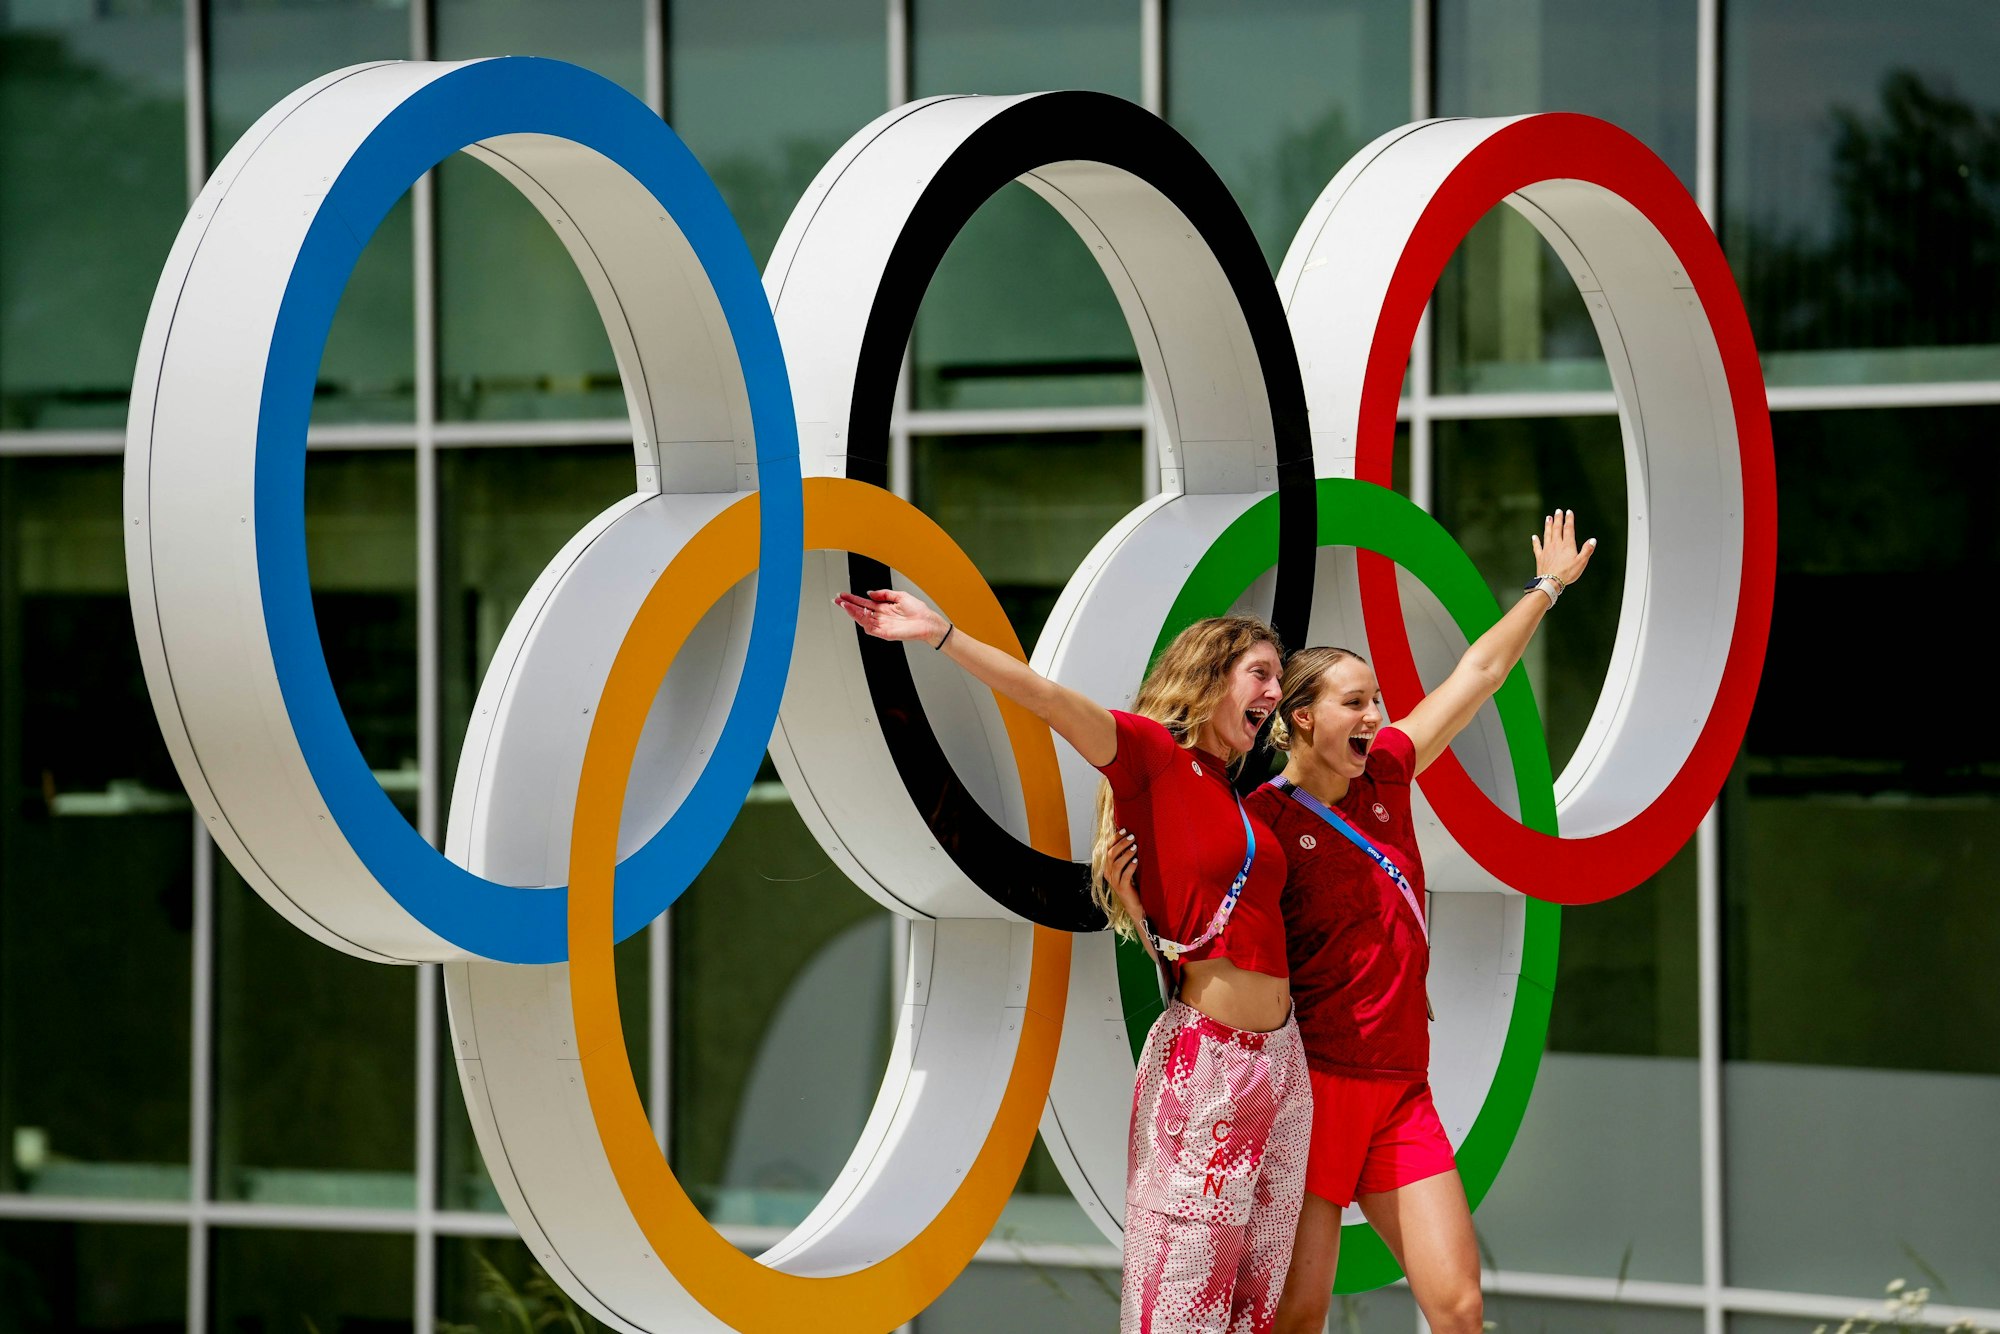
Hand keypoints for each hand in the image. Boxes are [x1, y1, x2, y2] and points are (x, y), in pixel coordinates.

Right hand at [833, 588, 948, 645]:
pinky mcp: (885, 633)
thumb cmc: (918, 611)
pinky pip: (871, 628)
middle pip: (860, 611)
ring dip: (853, 612)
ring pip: (863, 619)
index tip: (843, 596)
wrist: (928, 622)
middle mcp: (881, 617)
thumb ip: (884, 594)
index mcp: (884, 608)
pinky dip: (863, 622)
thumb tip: (870, 592)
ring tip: (845, 606)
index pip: (864, 603)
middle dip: (848, 606)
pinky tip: (857, 615)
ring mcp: (882, 625)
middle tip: (838, 601)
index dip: (853, 599)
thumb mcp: (900, 595)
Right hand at [1107, 830, 1153, 958]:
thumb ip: (1126, 856)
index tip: (1124, 829)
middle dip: (1121, 843)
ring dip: (1126, 853)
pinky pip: (1125, 875)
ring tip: (1135, 847)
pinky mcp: (1122, 889)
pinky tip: (1137, 861)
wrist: (1135, 905)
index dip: (1114, 838)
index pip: (1107, 849)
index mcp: (1107, 867)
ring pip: (1116, 863)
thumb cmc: (1134, 884)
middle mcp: (1108, 874)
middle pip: (1111, 854)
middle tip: (1132, 836)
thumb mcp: (1127, 869)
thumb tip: (1132, 837)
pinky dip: (1130, 866)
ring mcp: (1114, 882)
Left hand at [1533, 509, 1597, 585]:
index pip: (1568, 529)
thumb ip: (1587, 550)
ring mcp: (1547, 550)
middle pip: (1557, 529)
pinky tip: (1534, 536)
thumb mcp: (1581, 562)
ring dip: (1548, 526)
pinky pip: (1537, 547)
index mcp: (1567, 545)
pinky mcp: (1540, 557)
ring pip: (1547, 535)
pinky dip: (1535, 541)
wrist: (1551, 582)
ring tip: (1548, 518)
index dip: (1569, 519)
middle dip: (1558, 519)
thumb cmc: (1568, 573)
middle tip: (1558, 511)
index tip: (1569, 512)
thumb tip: (1593, 540)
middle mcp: (1556, 545)